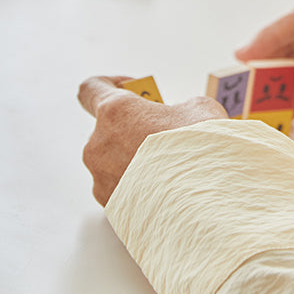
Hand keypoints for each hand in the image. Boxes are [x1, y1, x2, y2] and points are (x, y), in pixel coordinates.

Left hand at [77, 76, 226, 205]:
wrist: (203, 204)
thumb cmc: (199, 149)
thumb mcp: (197, 109)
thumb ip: (176, 108)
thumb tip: (178, 121)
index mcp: (114, 112)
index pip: (90, 89)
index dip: (110, 84)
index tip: (133, 90)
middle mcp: (98, 145)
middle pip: (108, 129)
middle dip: (134, 128)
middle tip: (165, 133)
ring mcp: (101, 180)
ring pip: (114, 162)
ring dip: (136, 159)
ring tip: (172, 167)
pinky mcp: (110, 209)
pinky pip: (122, 189)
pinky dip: (140, 187)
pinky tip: (169, 189)